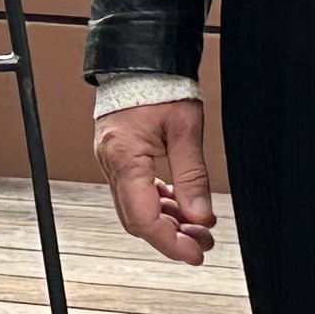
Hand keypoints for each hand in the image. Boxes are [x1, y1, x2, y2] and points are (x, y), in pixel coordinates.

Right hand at [95, 98, 218, 266]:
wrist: (141, 60)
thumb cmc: (161, 85)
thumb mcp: (186, 129)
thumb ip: (193, 176)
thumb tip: (201, 217)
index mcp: (124, 157)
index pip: (143, 217)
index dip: (170, 242)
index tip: (196, 253)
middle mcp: (111, 163)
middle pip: (136, 219)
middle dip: (171, 237)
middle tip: (203, 244)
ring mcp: (112, 161)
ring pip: (136, 208)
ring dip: (167, 222)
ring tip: (199, 228)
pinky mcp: (119, 157)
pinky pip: (135, 191)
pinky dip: (159, 204)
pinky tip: (181, 206)